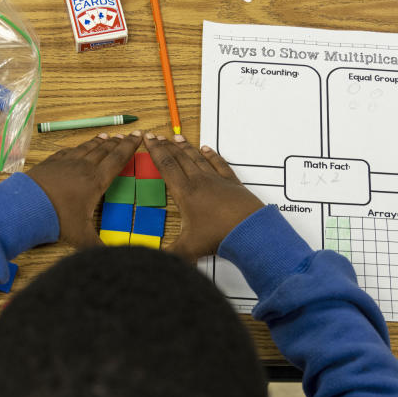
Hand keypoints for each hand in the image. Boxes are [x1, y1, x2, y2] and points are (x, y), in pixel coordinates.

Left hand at [26, 131, 142, 247]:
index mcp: (96, 181)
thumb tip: (114, 259)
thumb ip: (98, 246)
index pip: (118, 160)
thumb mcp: (81, 237)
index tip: (138, 136)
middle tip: (125, 136)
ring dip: (98, 142)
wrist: (25, 206)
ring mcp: (66, 162)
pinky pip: (68, 151)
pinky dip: (77, 147)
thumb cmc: (58, 219)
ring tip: (106, 137)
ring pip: (87, 148)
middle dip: (117, 142)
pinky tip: (77, 148)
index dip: (130, 147)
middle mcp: (84, 167)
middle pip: (104, 150)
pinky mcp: (51, 162)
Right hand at [145, 133, 263, 260]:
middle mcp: (200, 181)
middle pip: (180, 158)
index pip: (166, 166)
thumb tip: (152, 260)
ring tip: (177, 137)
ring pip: (198, 158)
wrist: (249, 231)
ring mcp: (217, 180)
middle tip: (157, 136)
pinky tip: (207, 149)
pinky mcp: (232, 183)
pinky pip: (219, 164)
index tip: (148, 138)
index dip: (155, 151)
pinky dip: (212, 155)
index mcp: (185, 192)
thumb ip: (169, 254)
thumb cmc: (218, 236)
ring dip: (186, 147)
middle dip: (166, 146)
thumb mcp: (188, 249)